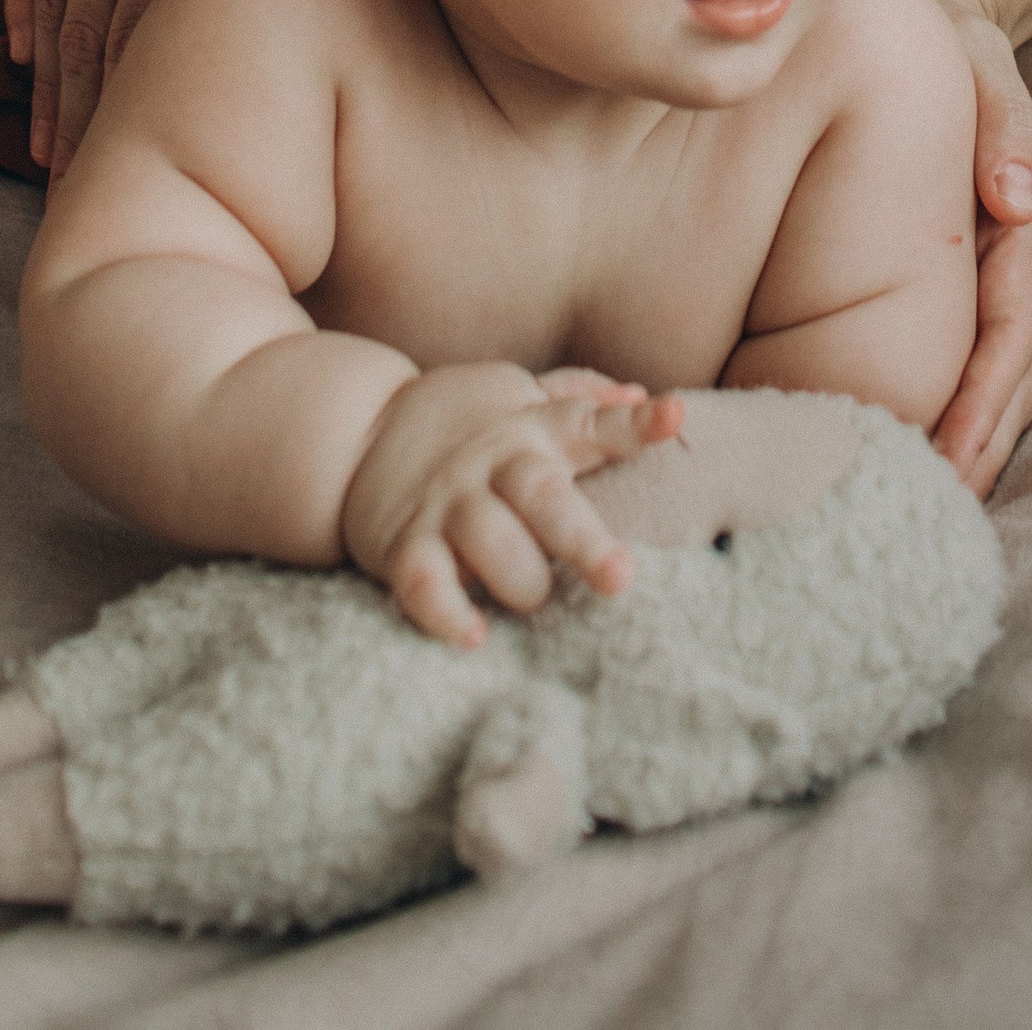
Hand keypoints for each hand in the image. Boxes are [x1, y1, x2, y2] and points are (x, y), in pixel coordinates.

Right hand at [341, 366, 683, 647]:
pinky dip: (449, 613)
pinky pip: (425, 583)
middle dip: (582, 538)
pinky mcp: (402, 543)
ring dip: (521, 580)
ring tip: (535, 597)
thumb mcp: (516, 397)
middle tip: (620, 577)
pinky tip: (474, 636)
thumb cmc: (464, 422)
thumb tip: (638, 394)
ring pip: (490, 544)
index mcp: (529, 428)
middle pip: (542, 496)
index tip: (675, 417)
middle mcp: (491, 464)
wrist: (355, 428)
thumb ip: (576, 398)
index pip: (588, 420)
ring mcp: (446, 503)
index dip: (633, 423)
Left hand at [896, 0, 1031, 493]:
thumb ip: (1005, 126)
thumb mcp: (985, 66)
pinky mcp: (957, 271)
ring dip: (966, 443)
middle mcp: (1010, 255)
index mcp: (1018, 219)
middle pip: (1007, 375)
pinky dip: (943, 407)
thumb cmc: (956, 46)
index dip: (982, 398)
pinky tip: (904, 448)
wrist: (945, 22)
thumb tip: (1016, 199)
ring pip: (992, 377)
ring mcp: (987, 268)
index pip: (1008, 329)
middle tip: (932, 513)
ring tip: (921, 506)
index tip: (951, 455)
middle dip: (976, 446)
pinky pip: (960, 352)